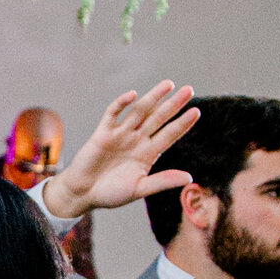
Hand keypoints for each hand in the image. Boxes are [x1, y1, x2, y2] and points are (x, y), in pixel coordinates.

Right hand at [40, 82, 200, 224]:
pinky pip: (113, 114)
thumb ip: (162, 181)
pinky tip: (133, 95)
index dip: (182, 123)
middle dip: (173, 104)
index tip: (196, 111)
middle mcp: (137, 140)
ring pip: (140, 111)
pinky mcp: (103, 132)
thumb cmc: (111, 194)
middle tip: (189, 89)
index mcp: (148, 153)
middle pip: (158, 118)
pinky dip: (121, 103)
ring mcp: (120, 134)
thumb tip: (189, 178)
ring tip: (169, 84)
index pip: (169, 134)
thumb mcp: (139, 188)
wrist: (83, 194)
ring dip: (154, 97)